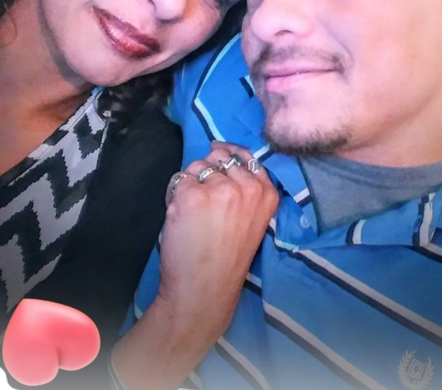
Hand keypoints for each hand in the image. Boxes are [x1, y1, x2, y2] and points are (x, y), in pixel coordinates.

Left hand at [156, 141, 278, 336]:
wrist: (204, 291)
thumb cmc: (226, 259)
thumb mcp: (251, 218)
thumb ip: (244, 187)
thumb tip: (219, 149)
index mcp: (267, 193)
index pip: (247, 157)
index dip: (229, 159)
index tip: (220, 174)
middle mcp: (247, 186)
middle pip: (219, 158)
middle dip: (208, 175)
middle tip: (206, 207)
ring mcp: (219, 189)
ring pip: (197, 166)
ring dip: (190, 184)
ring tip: (194, 216)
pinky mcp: (191, 194)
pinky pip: (179, 179)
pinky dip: (174, 196)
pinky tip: (181, 219)